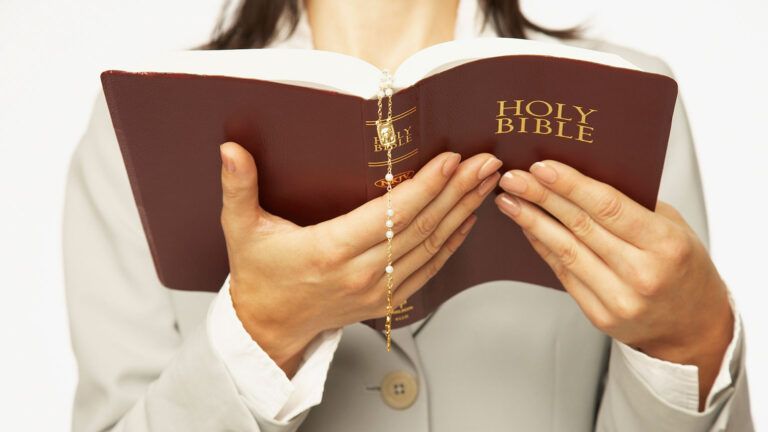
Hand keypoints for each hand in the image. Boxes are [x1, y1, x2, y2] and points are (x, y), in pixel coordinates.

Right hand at [219, 142, 501, 375]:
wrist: (270, 325)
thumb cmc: (259, 275)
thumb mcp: (242, 230)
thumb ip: (238, 189)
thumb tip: (230, 150)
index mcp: (329, 252)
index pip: (390, 216)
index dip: (425, 187)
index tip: (450, 160)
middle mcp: (361, 273)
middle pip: (421, 229)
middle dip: (458, 192)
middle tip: (485, 161)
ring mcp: (379, 290)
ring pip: (432, 248)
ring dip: (463, 212)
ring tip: (485, 182)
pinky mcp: (389, 299)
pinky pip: (430, 269)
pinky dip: (453, 243)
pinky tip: (468, 218)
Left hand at [494, 159, 732, 409]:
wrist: (692, 326)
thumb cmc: (682, 267)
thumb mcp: (673, 227)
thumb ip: (633, 204)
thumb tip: (579, 176)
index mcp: (665, 244)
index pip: (609, 207)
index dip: (571, 185)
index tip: (542, 167)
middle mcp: (642, 274)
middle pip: (580, 226)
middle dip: (541, 197)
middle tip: (513, 177)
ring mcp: (619, 299)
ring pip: (565, 251)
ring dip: (532, 222)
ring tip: (509, 200)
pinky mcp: (599, 315)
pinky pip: (563, 273)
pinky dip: (542, 246)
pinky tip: (527, 227)